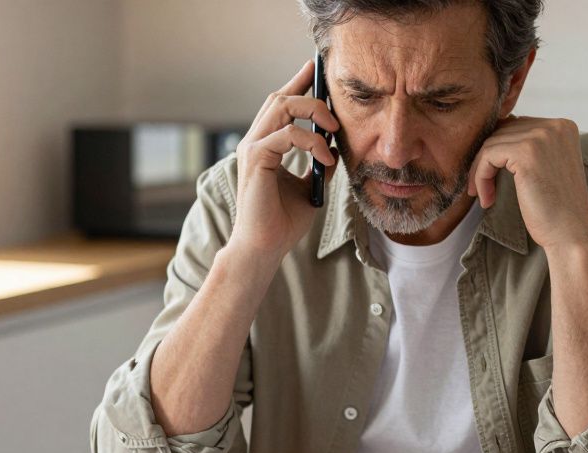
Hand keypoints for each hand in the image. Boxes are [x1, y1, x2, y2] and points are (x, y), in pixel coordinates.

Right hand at [231, 59, 339, 258]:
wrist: (265, 248)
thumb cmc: (282, 223)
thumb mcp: (310, 188)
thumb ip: (318, 164)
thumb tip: (335, 146)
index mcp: (265, 145)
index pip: (280, 104)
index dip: (298, 83)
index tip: (316, 70)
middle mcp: (255, 142)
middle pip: (279, 97)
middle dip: (308, 89)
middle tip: (334, 98)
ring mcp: (252, 148)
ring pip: (281, 106)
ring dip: (313, 111)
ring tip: (334, 129)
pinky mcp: (255, 159)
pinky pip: (287, 134)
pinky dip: (311, 141)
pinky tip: (326, 157)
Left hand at [467, 116, 587, 251]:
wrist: (570, 235)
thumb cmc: (556, 209)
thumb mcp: (546, 168)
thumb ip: (529, 148)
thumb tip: (494, 135)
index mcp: (563, 127)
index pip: (517, 125)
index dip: (499, 152)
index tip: (492, 178)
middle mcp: (555, 126)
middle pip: (503, 131)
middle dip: (487, 160)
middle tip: (482, 188)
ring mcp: (542, 137)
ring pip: (492, 143)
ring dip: (481, 171)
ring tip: (486, 196)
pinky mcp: (527, 153)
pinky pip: (488, 155)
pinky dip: (481, 177)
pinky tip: (487, 199)